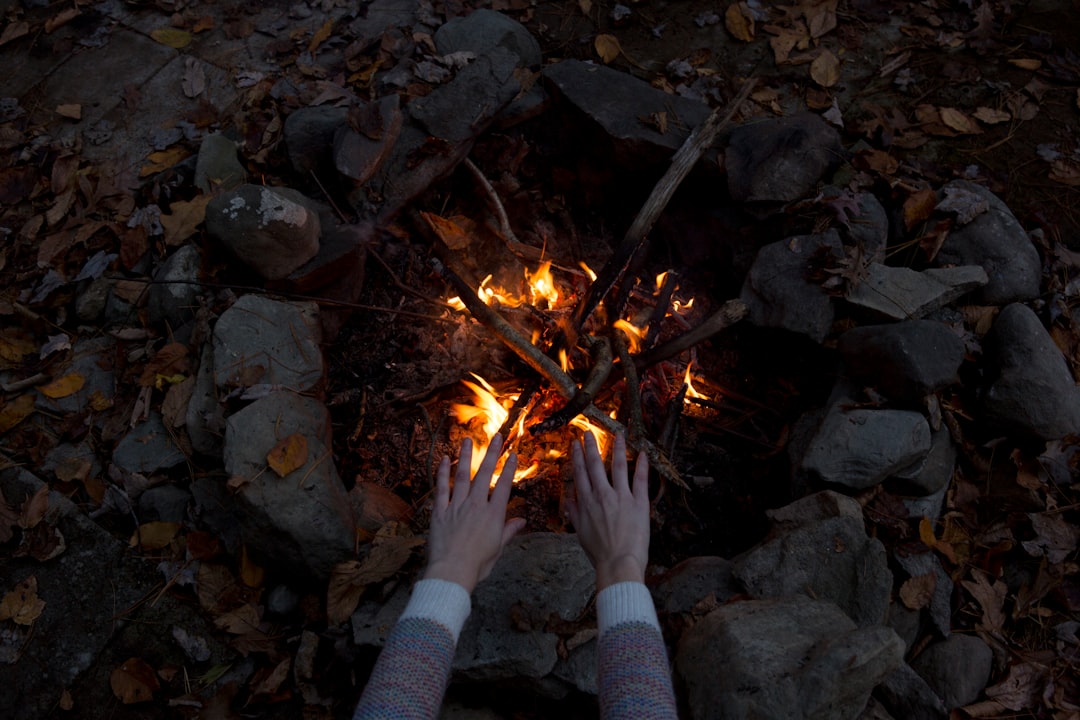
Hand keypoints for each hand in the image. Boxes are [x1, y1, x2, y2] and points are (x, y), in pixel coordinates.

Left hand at [423, 435, 525, 593]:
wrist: (452, 571)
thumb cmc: (477, 564)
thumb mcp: (498, 549)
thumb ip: (509, 531)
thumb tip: (522, 521)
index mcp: (493, 515)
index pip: (503, 486)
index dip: (509, 468)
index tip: (512, 454)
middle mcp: (476, 505)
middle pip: (485, 474)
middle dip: (492, 454)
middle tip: (496, 437)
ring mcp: (457, 506)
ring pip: (462, 476)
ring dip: (465, 456)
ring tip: (467, 440)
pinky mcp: (440, 511)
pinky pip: (442, 488)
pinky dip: (443, 473)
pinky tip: (445, 460)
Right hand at [567, 431, 650, 590]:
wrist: (618, 563)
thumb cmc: (599, 553)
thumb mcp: (581, 533)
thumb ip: (575, 515)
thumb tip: (569, 502)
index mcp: (586, 503)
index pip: (580, 474)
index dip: (577, 457)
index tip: (575, 444)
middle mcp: (601, 495)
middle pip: (595, 465)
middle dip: (591, 446)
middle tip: (589, 432)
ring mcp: (621, 497)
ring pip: (618, 466)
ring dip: (618, 448)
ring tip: (618, 434)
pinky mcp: (639, 503)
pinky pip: (640, 479)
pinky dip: (643, 465)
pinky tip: (643, 453)